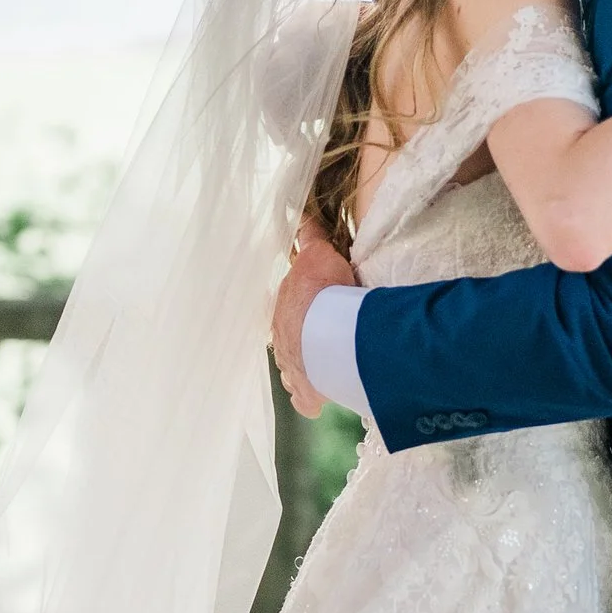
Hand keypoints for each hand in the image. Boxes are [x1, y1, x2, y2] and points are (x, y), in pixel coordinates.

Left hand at [272, 220, 357, 415]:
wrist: (330, 330)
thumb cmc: (322, 291)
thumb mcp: (319, 255)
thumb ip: (311, 237)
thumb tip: (302, 212)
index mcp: (283, 311)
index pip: (287, 313)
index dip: (301, 313)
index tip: (312, 315)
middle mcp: (281, 342)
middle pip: (288, 343)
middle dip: (302, 344)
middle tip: (323, 342)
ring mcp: (291, 369)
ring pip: (293, 371)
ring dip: (307, 370)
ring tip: (325, 368)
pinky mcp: (306, 392)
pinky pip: (306, 400)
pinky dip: (312, 399)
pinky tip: (321, 399)